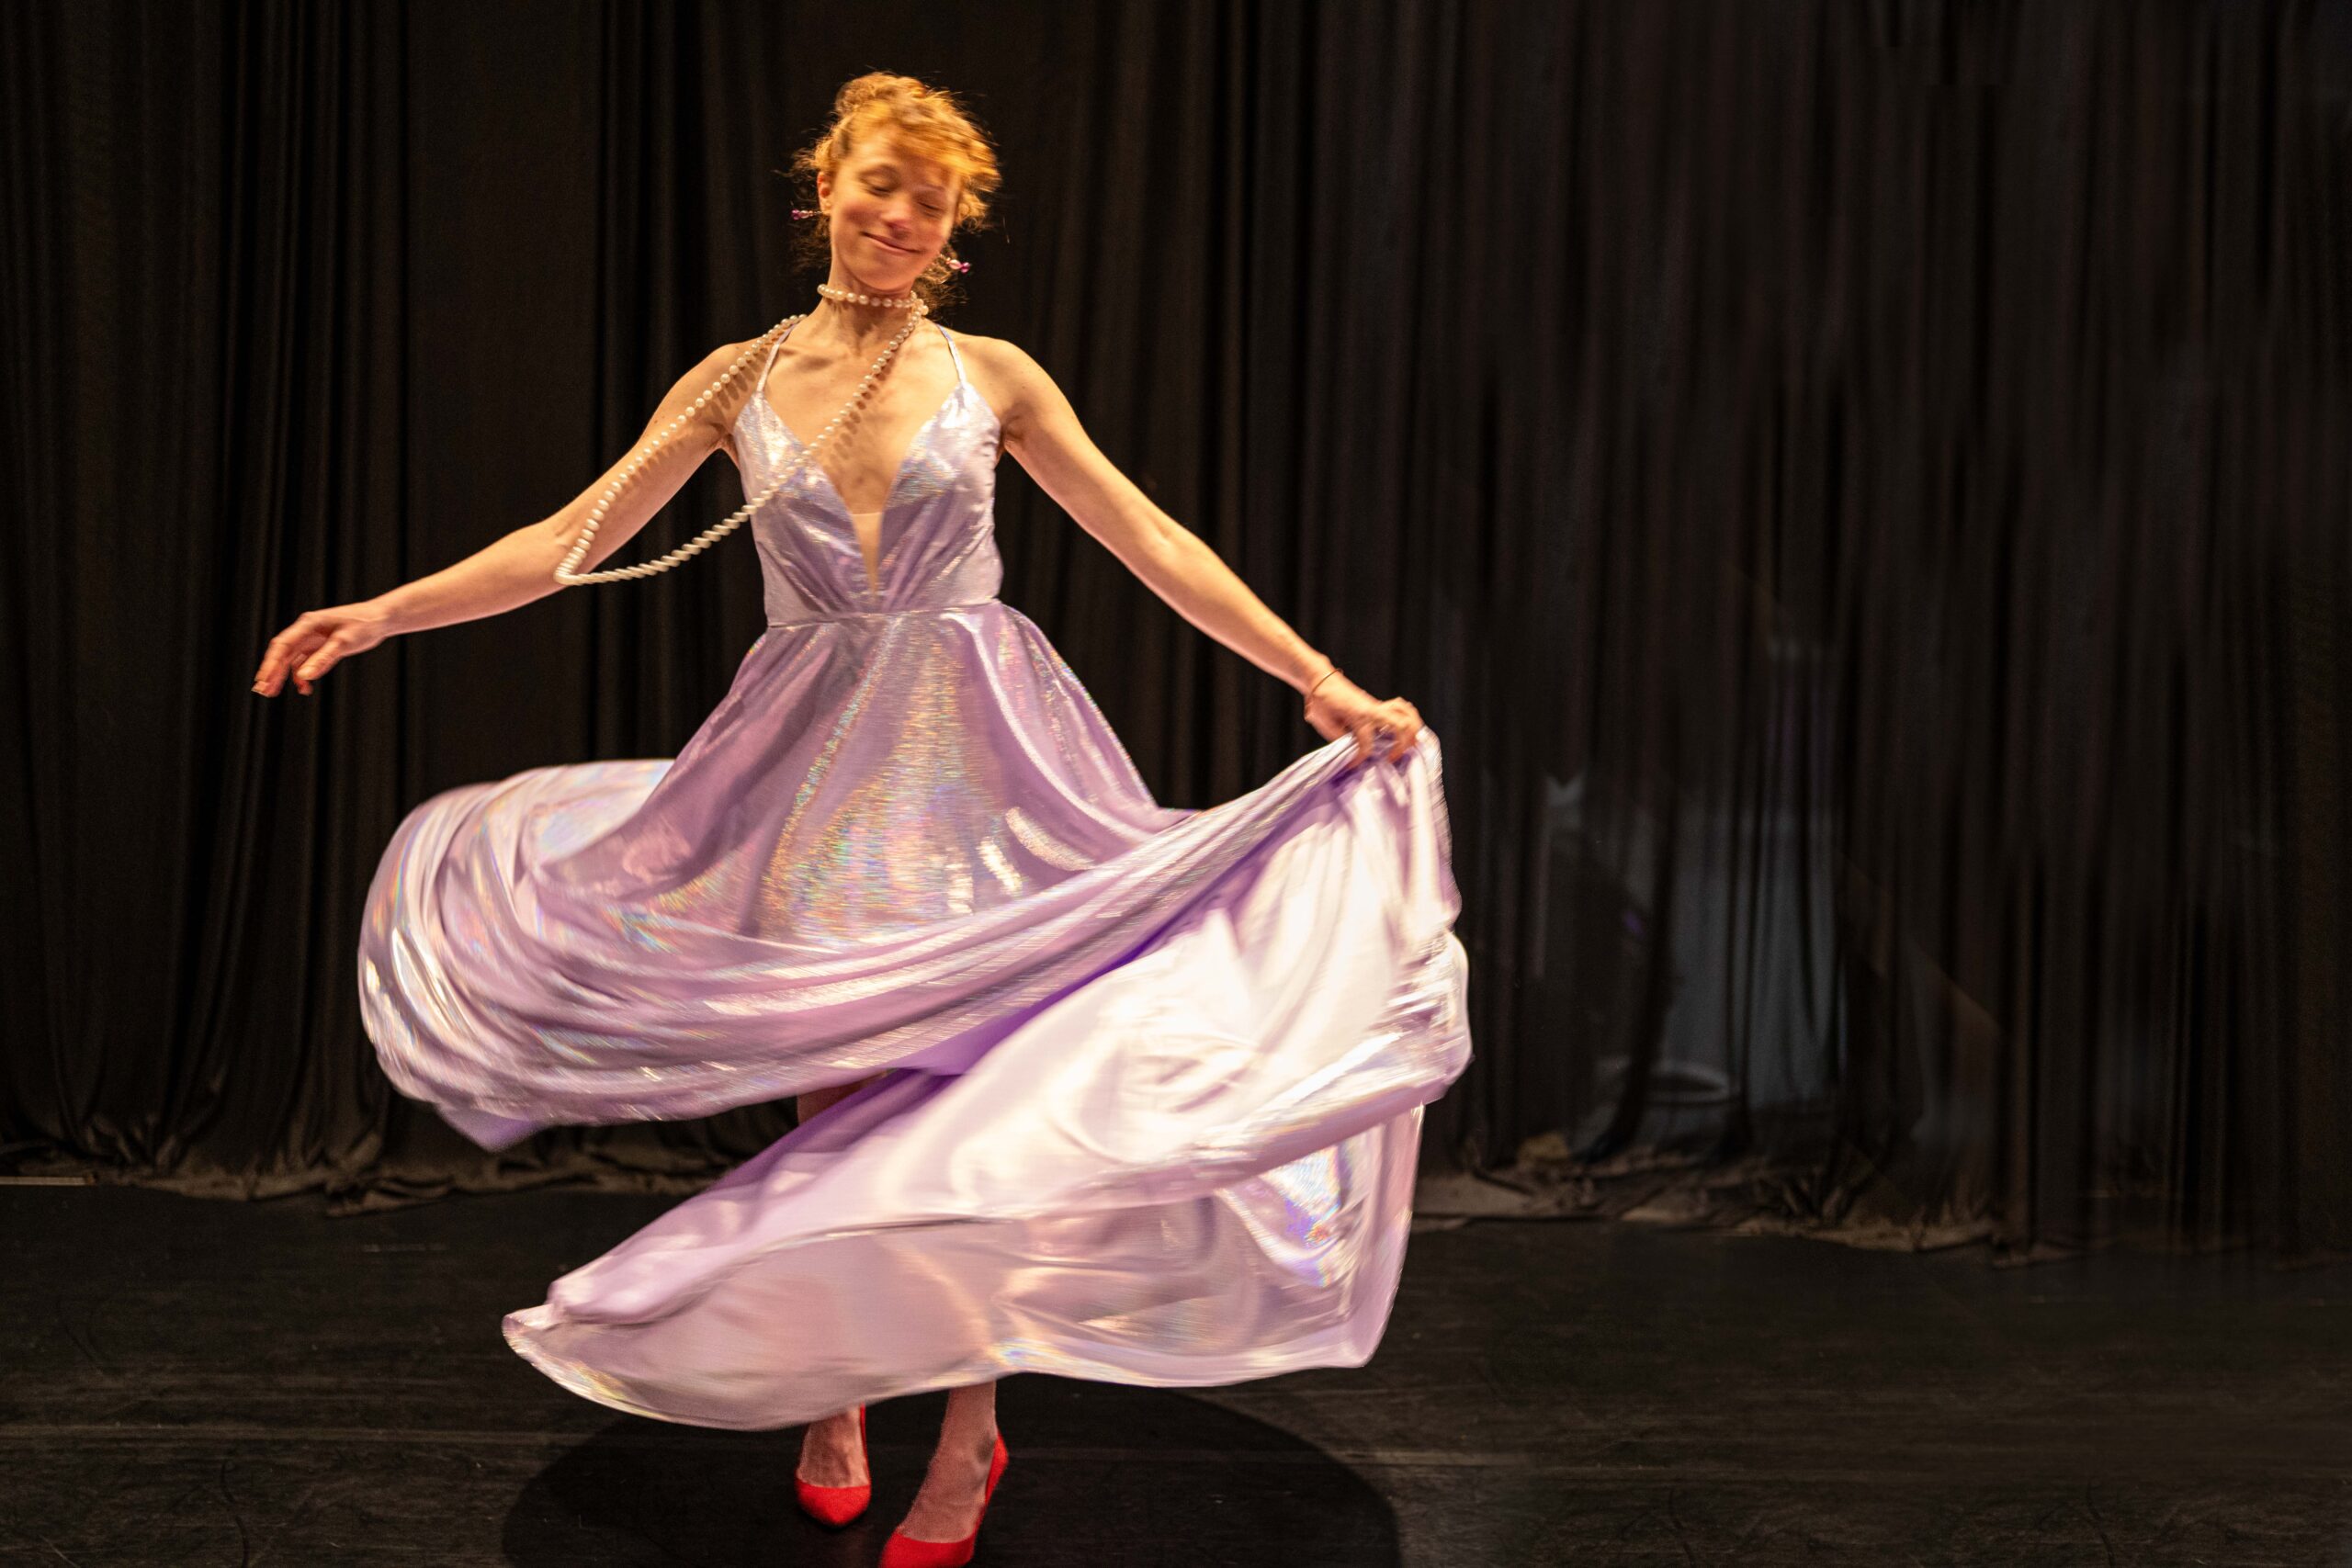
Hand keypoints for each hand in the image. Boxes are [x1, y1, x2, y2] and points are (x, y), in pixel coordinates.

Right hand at [253, 600, 397, 696]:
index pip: (282, 645)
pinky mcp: (321, 646)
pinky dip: (302, 675)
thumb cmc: (364, 625)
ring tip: (272, 693)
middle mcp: (306, 631)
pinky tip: (304, 688)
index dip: (270, 663)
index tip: (262, 680)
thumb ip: (323, 659)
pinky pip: (306, 662)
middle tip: (262, 691)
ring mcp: (313, 639)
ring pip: (292, 658)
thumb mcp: (344, 643)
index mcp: (308, 624)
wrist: (380, 618)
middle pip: (283, 653)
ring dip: (283, 675)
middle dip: (272, 672)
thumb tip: (304, 677)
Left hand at [1305, 671, 1422, 766]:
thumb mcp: (1325, 725)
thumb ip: (1341, 740)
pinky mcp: (1378, 704)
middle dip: (1401, 746)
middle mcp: (1374, 710)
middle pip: (1401, 727)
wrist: (1321, 680)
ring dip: (1412, 730)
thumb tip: (1352, 752)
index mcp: (1359, 717)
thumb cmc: (1321, 702)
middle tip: (1392, 758)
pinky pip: (1401, 707)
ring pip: (1407, 714)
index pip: (1367, 746)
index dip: (1360, 759)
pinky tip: (1405, 727)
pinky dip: (1408, 717)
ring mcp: (1378, 706)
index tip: (1352, 766)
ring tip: (1407, 744)